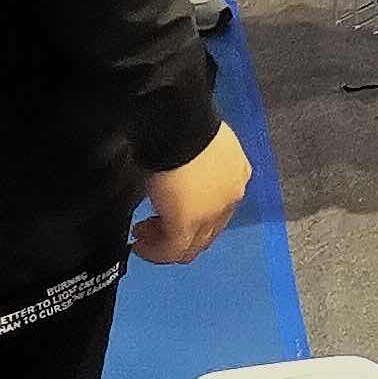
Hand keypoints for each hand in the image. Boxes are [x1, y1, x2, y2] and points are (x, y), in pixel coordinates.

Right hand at [136, 122, 251, 263]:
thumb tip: (174, 179)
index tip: (170, 210)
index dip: (194, 214)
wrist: (178, 125)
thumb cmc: (183, 126)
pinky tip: (141, 246)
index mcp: (236, 174)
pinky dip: (156, 253)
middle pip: (208, 230)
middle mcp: (230, 197)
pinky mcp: (188, 224)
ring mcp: (211, 213)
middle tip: (152, 227)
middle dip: (178, 231)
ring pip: (192, 244)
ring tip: (143, 235)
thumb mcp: (196, 147)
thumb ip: (195, 168)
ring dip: (165, 244)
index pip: (220, 207)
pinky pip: (174, 250)